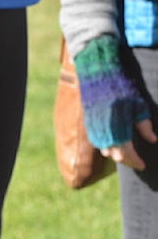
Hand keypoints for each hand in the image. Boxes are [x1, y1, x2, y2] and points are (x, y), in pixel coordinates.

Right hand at [75, 36, 155, 169]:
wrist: (97, 73)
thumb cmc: (120, 86)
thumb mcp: (138, 104)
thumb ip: (144, 124)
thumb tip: (152, 140)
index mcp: (117, 127)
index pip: (126, 153)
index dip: (135, 161)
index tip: (144, 165)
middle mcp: (103, 131)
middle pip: (114, 155)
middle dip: (126, 161)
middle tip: (137, 163)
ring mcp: (93, 127)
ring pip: (104, 150)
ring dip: (116, 155)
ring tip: (127, 155)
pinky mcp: (88, 123)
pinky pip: (97, 142)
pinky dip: (106, 146)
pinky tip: (114, 145)